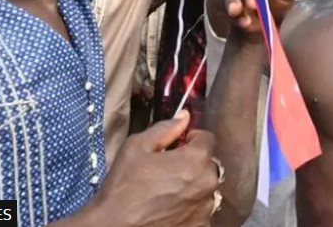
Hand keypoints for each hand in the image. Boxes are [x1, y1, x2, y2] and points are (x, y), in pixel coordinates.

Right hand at [93, 112, 219, 226]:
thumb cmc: (124, 187)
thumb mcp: (136, 147)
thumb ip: (165, 129)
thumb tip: (184, 117)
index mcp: (196, 159)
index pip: (207, 138)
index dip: (191, 139)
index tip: (178, 145)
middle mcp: (208, 183)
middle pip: (209, 164)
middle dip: (193, 163)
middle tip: (169, 170)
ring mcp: (206, 207)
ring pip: (206, 188)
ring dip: (194, 186)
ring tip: (169, 192)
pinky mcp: (201, 225)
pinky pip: (201, 209)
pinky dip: (191, 207)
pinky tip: (171, 208)